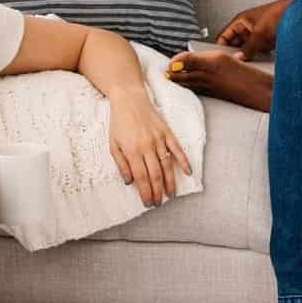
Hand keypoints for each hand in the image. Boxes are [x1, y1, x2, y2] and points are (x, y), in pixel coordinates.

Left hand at [108, 89, 191, 206]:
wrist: (129, 99)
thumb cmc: (119, 123)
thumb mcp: (113, 144)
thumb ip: (121, 164)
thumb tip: (129, 182)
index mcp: (132, 150)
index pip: (141, 178)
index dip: (146, 192)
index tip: (148, 203)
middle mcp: (147, 146)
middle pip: (155, 174)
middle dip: (157, 192)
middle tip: (158, 203)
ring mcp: (158, 139)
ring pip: (167, 165)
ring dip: (170, 182)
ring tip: (170, 195)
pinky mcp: (166, 132)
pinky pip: (177, 149)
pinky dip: (184, 161)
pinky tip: (188, 172)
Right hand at [214, 0, 286, 60]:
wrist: (300, 14)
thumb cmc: (280, 12)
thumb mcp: (260, 33)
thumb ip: (248, 47)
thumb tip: (240, 57)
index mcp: (241, 21)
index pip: (224, 36)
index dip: (220, 47)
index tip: (220, 59)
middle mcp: (248, 28)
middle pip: (234, 45)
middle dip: (234, 54)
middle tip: (235, 65)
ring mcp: (257, 36)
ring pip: (246, 50)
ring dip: (247, 57)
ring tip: (247, 65)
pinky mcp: (267, 43)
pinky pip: (257, 53)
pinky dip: (257, 58)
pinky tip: (259, 64)